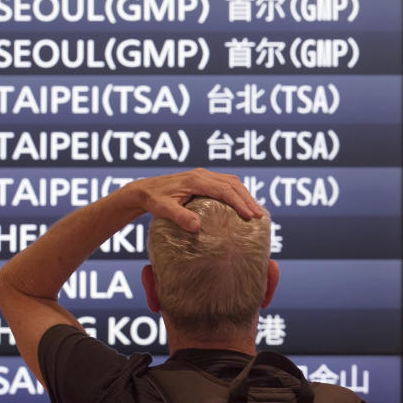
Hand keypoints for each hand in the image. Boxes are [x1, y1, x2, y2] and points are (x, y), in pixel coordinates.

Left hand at [124, 169, 261, 231]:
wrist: (143, 190)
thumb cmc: (153, 200)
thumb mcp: (163, 210)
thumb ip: (180, 217)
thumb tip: (197, 227)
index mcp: (196, 180)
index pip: (225, 190)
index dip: (239, 202)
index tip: (250, 216)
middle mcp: (203, 174)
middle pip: (233, 183)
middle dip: (248, 199)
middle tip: (259, 216)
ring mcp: (204, 176)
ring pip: (232, 182)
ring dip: (245, 196)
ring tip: (255, 212)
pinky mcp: (203, 180)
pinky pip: (226, 184)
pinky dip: (237, 193)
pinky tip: (241, 206)